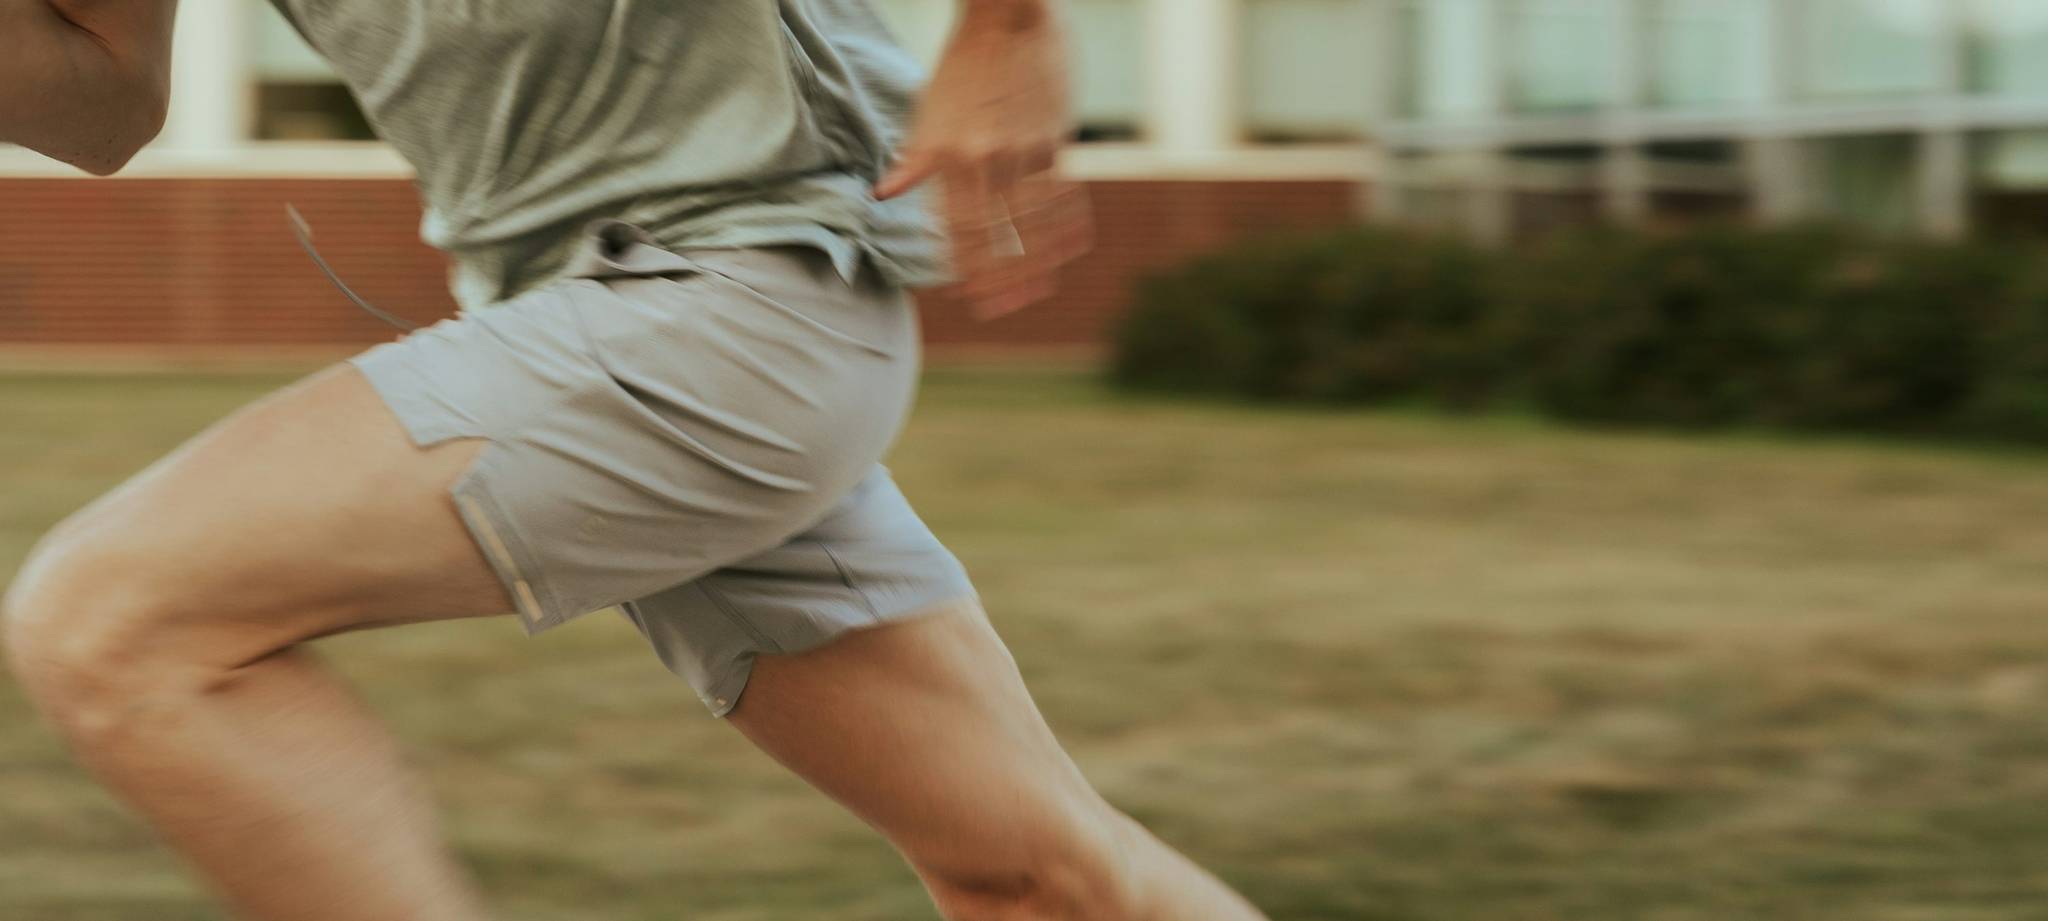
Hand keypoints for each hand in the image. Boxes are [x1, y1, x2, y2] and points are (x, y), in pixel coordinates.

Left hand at [874, 0, 1092, 319]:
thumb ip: (916, 158)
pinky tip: (1072, 244)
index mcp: (948, 155)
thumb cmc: (965, 61)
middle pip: (993, 236)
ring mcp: (1022, 150)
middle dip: (999, 280)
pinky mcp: (1053, 138)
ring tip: (1042, 287)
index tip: (968, 295)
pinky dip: (1067, 223)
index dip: (962, 268)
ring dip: (1038, 261)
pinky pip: (1062, 193)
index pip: (954, 229)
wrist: (1008, 14)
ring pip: (1031, 223)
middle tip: (1006, 308)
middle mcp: (983, 158)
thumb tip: (885, 193)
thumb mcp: (929, 109)